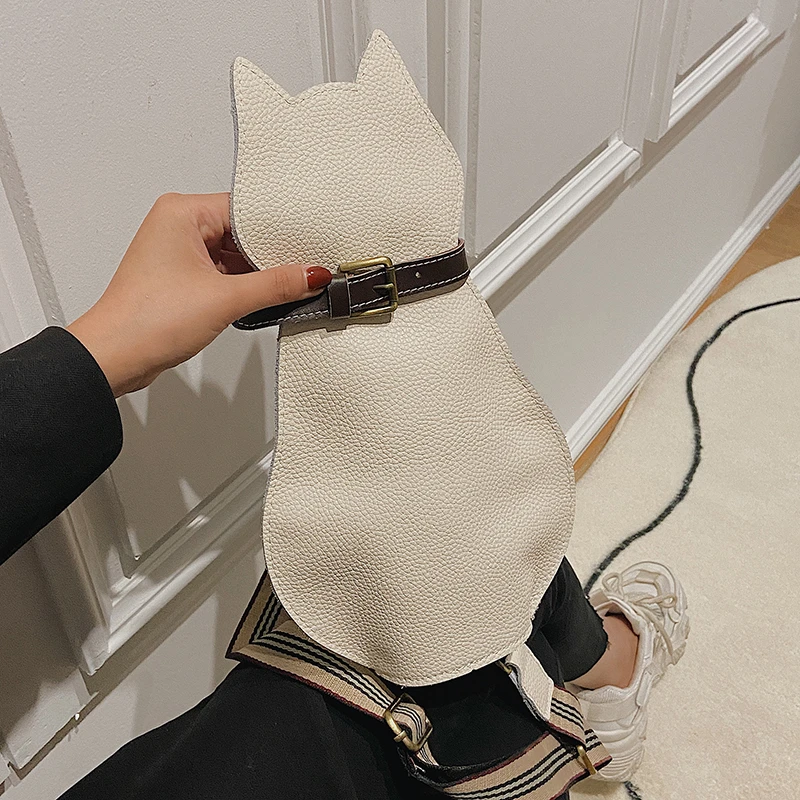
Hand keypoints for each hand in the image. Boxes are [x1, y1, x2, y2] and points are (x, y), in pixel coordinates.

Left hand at [67, 192, 330, 396]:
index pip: (246, 209)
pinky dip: (242, 287)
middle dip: (270, 254)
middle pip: (241, 232)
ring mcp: (178, 254)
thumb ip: (276, 285)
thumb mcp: (226, 299)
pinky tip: (264, 298)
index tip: (308, 243)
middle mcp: (177, 227)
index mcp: (181, 212)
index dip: (279, 228)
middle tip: (303, 268)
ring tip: (286, 287)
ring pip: (233, 255)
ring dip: (257, 274)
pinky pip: (222, 274)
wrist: (115, 358)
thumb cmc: (146, 320)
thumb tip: (311, 275)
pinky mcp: (180, 279)